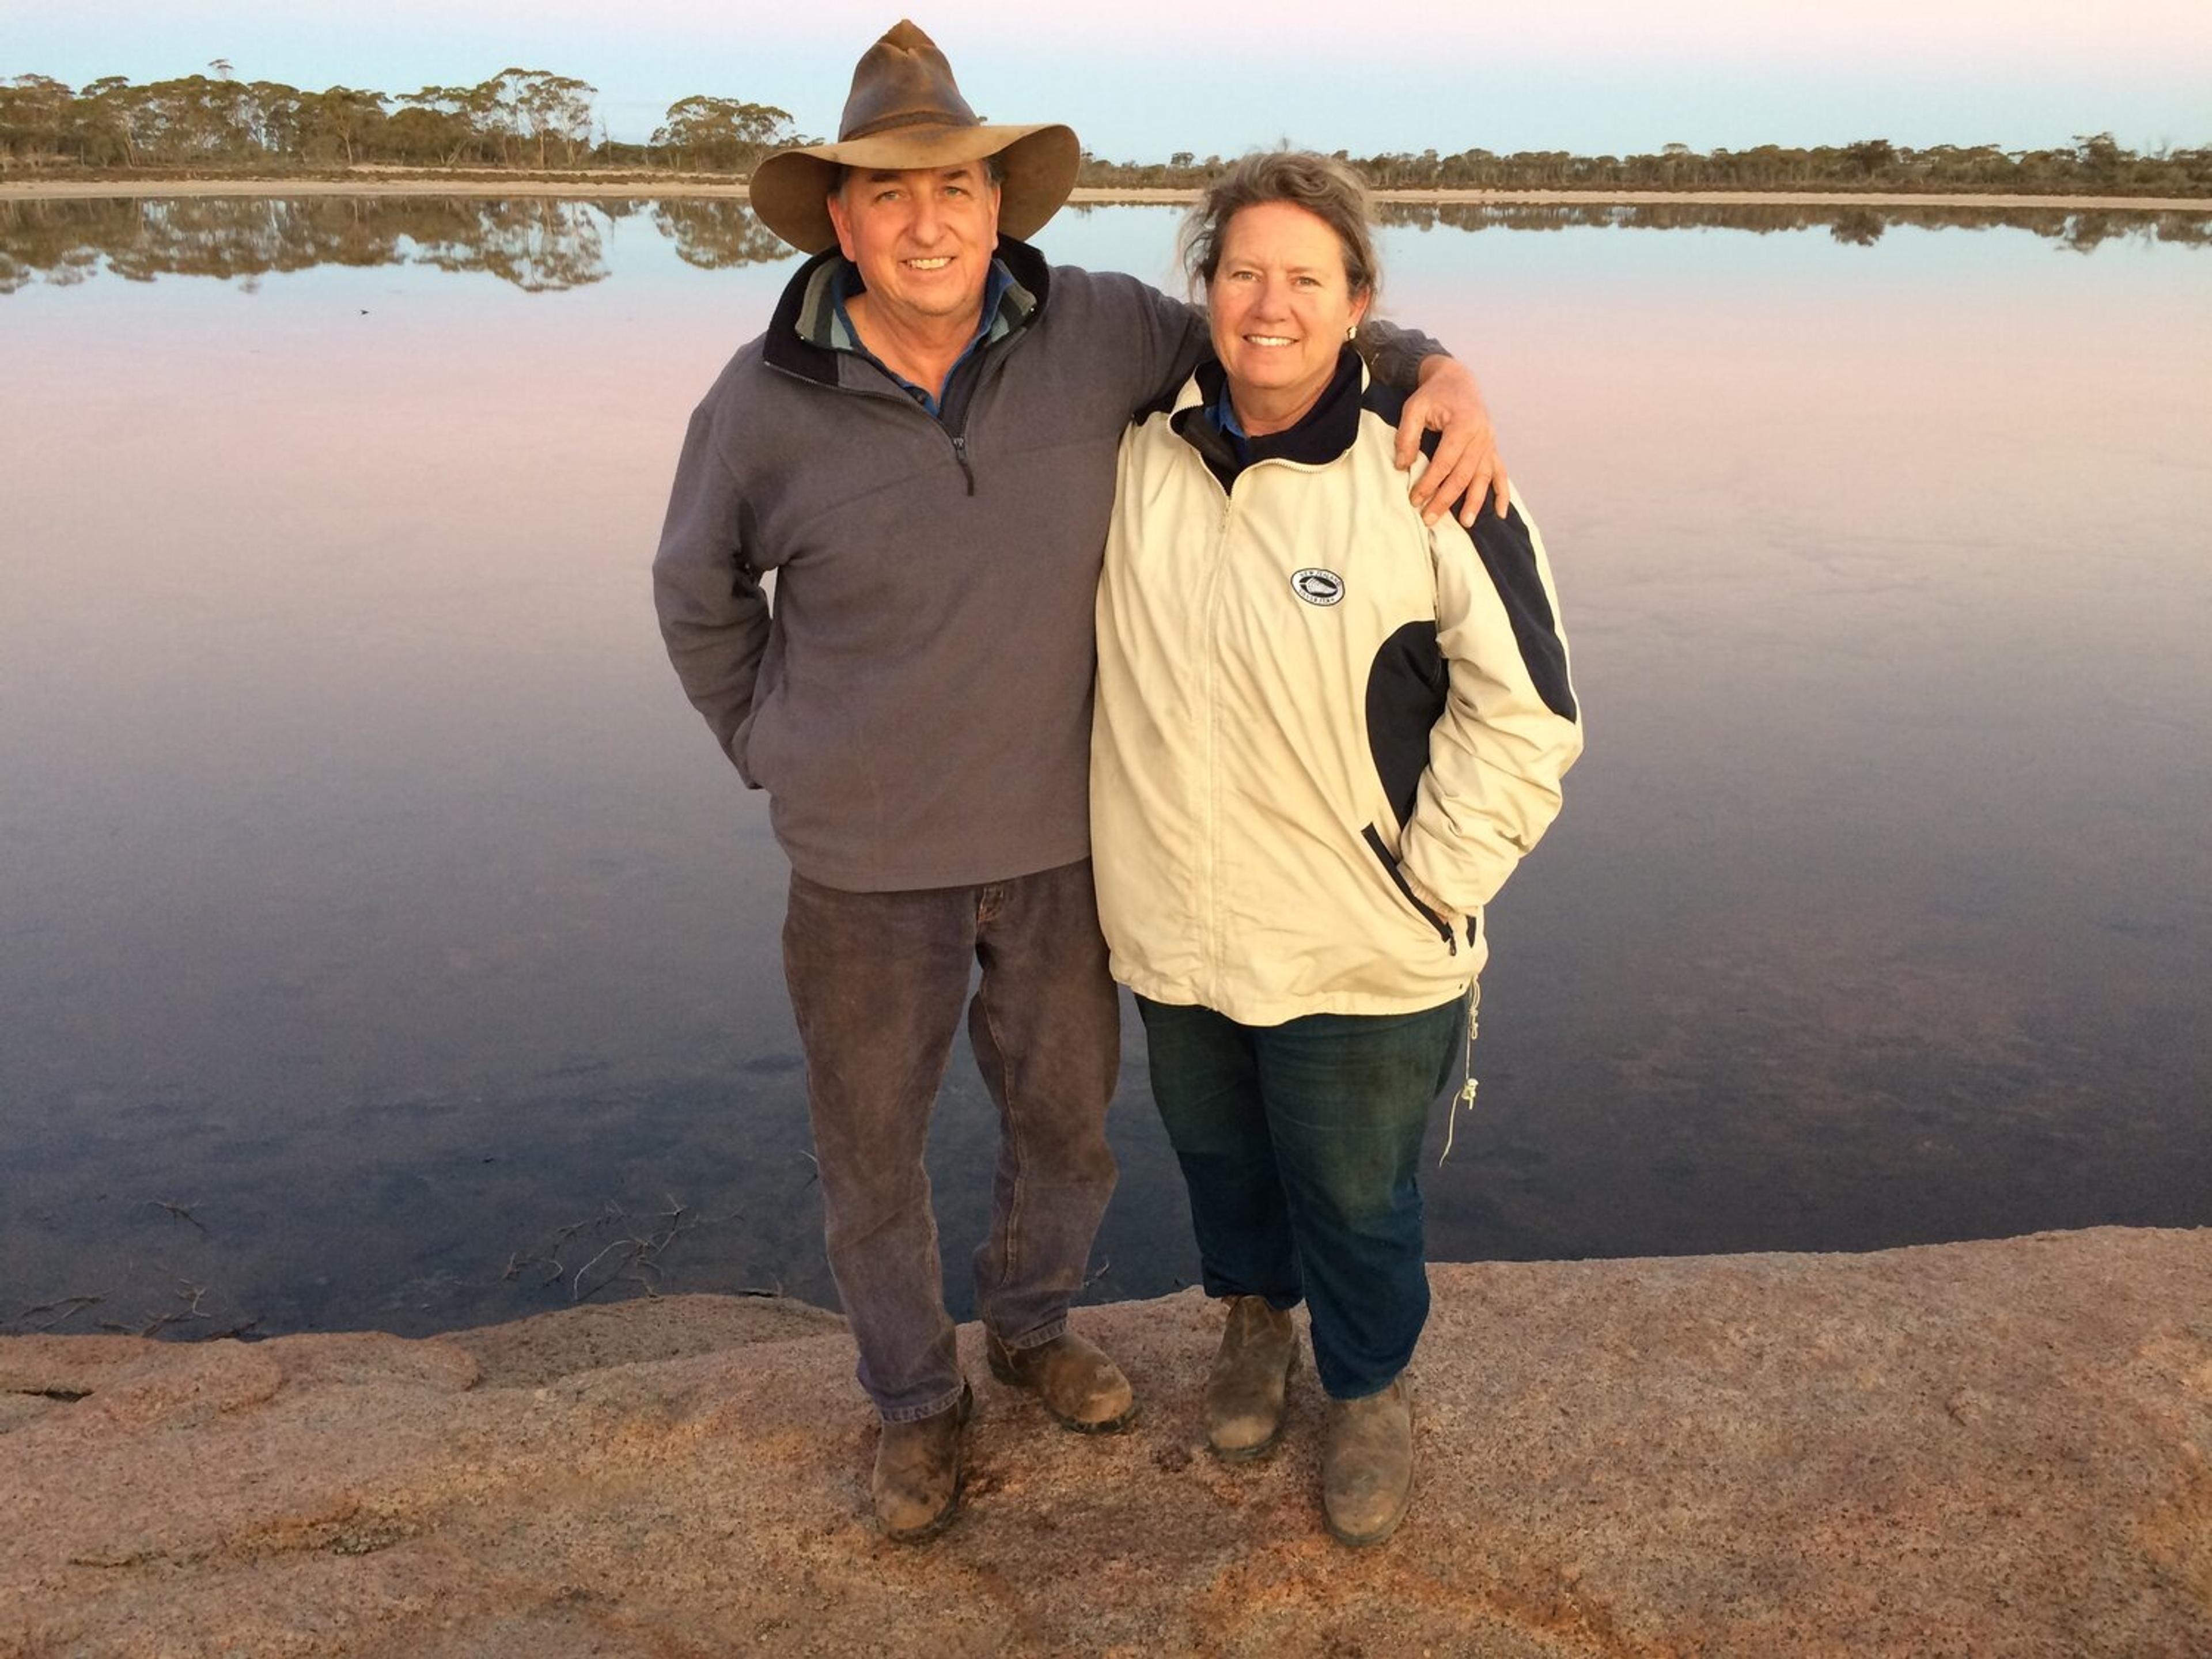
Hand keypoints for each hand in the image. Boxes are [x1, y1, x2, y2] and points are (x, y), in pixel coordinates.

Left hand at [1396, 357, 1511, 526]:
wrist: (1457, 380)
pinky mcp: (1492, 448)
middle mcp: (1481, 435)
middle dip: (1446, 499)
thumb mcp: (1414, 408)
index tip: (1415, 499)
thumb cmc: (1434, 395)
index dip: (1429, 482)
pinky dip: (1502, 493)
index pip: (1445, 461)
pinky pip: (1500, 473)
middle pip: (1464, 474)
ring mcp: (1489, 443)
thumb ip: (1407, 436)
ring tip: (1465, 524)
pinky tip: (1500, 512)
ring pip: (1483, 477)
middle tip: (1429, 518)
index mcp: (1463, 424)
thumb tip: (1402, 466)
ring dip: (1475, 502)